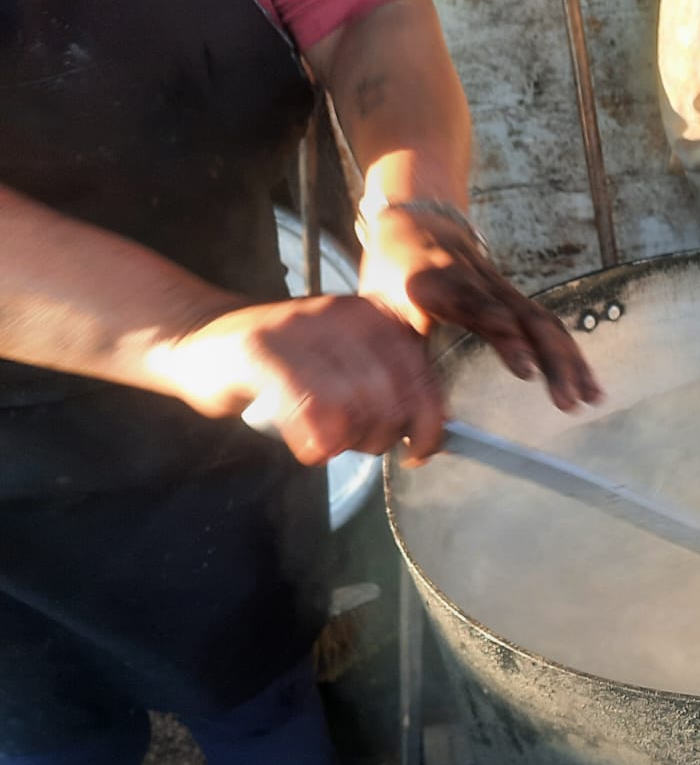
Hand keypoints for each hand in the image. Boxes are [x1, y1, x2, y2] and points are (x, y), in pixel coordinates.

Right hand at [150, 295, 445, 465]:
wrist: (201, 337)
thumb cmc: (282, 364)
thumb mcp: (346, 364)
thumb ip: (388, 388)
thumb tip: (432, 431)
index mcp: (373, 316)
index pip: (422, 374)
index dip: (430, 422)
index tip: (422, 449)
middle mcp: (343, 315)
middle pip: (391, 397)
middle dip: (383, 436)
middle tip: (358, 444)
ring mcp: (301, 330)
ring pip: (353, 406)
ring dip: (347, 441)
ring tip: (330, 442)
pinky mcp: (262, 352)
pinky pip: (308, 409)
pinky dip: (313, 441)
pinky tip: (308, 448)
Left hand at [357, 204, 601, 412]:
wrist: (416, 229)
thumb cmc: (393, 280)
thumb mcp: (381, 316)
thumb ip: (399, 367)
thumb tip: (415, 438)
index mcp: (434, 283)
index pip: (476, 307)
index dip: (504, 335)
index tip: (525, 370)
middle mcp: (477, 283)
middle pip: (524, 316)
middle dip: (551, 359)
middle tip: (565, 402)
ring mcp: (503, 288)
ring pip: (543, 321)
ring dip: (570, 362)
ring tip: (588, 399)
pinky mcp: (518, 298)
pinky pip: (550, 325)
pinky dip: (572, 357)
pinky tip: (590, 387)